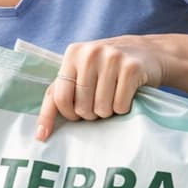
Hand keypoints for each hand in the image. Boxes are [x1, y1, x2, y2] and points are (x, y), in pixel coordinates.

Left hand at [36, 37, 164, 140]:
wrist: (148, 52)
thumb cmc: (105, 70)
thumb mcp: (78, 75)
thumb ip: (56, 97)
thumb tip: (40, 135)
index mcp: (72, 54)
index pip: (59, 97)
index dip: (68, 114)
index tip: (76, 116)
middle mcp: (90, 53)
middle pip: (81, 106)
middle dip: (90, 113)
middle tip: (98, 103)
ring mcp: (112, 58)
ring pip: (101, 108)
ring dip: (107, 112)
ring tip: (112, 99)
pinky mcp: (132, 68)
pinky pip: (120, 106)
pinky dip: (123, 109)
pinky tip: (125, 96)